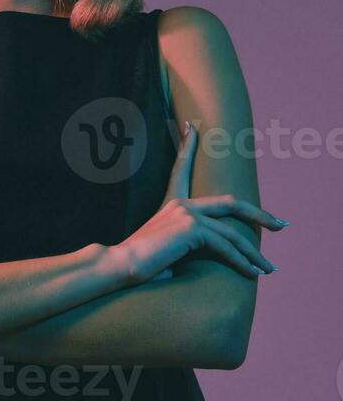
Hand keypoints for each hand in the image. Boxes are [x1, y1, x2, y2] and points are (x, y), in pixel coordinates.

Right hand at [107, 122, 287, 287]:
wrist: (120, 265)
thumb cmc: (140, 264)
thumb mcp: (167, 249)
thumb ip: (186, 244)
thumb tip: (210, 254)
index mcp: (171, 204)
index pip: (180, 169)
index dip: (186, 146)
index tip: (191, 126)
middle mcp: (180, 204)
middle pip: (231, 202)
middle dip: (259, 214)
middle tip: (280, 224)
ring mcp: (186, 213)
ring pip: (233, 232)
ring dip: (253, 253)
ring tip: (268, 268)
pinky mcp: (191, 228)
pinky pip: (226, 246)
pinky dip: (241, 262)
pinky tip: (252, 274)